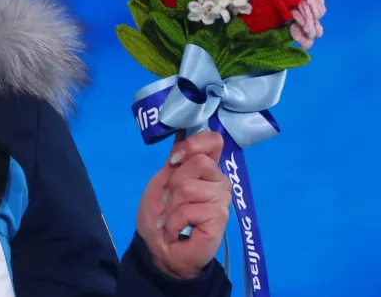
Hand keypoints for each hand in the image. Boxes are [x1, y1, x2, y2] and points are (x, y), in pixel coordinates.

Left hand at [136, 131, 230, 279]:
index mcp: (205, 169)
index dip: (193, 144)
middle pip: (199, 162)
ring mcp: (221, 200)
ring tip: (170, 220)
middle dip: (173, 183)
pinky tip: (175, 232)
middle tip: (167, 202)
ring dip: (170, 207)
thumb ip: (175, 161)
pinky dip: (173, 222)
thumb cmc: (160, 216)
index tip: (174, 160)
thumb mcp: (161, 183)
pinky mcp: (220, 219)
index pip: (213, 141)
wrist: (159, 250)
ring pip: (189, 187)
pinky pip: (189, 210)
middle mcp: (218, 181)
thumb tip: (181, 131)